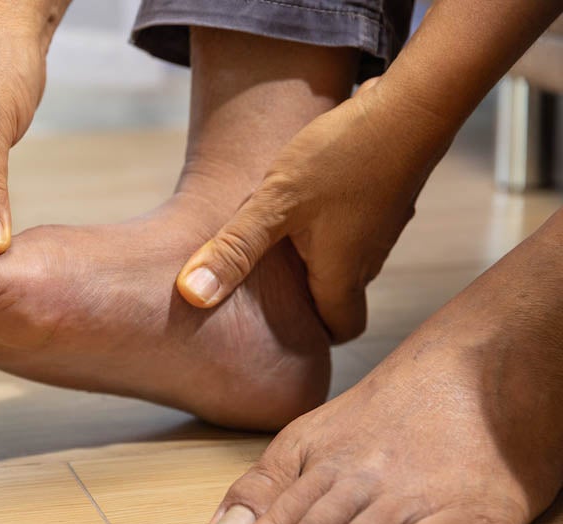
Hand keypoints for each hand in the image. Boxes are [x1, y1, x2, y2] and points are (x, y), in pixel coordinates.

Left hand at [175, 79, 452, 341]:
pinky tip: (301, 202)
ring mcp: (381, 226)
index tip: (280, 333)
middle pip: (340, 296)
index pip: (341, 330)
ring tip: (275, 246)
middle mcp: (369, 258)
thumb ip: (234, 249)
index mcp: (343, 273)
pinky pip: (353, 226)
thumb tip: (192, 297)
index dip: (314, 340)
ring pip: (346, 259)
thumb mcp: (275, 202)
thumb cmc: (344, 154)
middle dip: (306, 301)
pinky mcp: (384, 197)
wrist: (412, 103)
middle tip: (266, 295)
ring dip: (315, 258)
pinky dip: (328, 226)